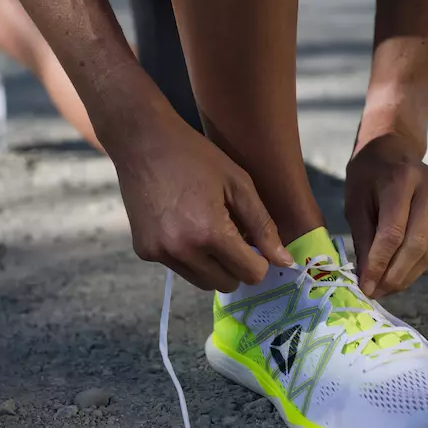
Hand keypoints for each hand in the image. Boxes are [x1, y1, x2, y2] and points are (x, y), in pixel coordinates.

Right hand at [114, 111, 293, 291]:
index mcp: (210, 233)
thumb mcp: (239, 184)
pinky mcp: (144, 252)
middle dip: (236, 265)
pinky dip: (188, 256)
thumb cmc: (196, 156)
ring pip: (201, 281)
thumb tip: (285, 261)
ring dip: (212, 265)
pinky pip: (178, 268)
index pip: (250, 274)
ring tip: (207, 230)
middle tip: (232, 235)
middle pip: (226, 283)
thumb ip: (263, 226)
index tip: (255, 243)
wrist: (142, 143)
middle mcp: (183, 251)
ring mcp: (160, 254)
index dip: (260, 261)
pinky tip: (183, 226)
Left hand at [345, 133, 427, 297]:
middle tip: (377, 292)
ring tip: (385, 289)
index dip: (380, 264)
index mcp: (402, 180)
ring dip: (407, 275)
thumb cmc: (367, 176)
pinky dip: (416, 265)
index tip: (366, 286)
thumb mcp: (355, 203)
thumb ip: (363, 239)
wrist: (392, 150)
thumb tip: (368, 279)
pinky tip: (399, 274)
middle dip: (395, 275)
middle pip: (415, 244)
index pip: (393, 233)